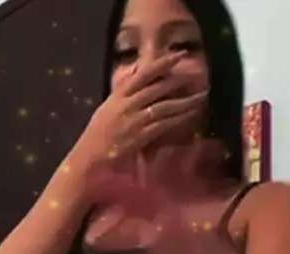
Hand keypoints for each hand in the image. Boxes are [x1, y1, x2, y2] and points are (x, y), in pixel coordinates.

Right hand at [74, 52, 207, 168]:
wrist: (87, 160)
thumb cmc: (97, 139)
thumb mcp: (106, 111)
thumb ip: (122, 95)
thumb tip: (136, 77)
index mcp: (117, 97)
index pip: (142, 74)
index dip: (161, 63)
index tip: (177, 56)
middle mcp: (126, 105)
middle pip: (156, 87)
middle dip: (178, 80)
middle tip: (196, 74)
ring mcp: (133, 121)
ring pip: (164, 105)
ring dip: (185, 101)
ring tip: (202, 96)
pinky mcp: (139, 137)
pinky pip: (163, 125)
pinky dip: (178, 119)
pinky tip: (190, 116)